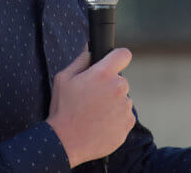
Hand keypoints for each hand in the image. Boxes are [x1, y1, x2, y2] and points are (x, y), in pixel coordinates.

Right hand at [46, 48, 134, 166]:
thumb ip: (81, 60)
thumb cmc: (63, 109)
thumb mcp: (64, 79)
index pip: (123, 55)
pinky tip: (100, 124)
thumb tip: (90, 48)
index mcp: (103, 73)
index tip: (113, 63)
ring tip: (94, 114)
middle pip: (120, 80)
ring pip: (123, 99)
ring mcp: (124, 107)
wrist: (65, 142)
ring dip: (113, 103)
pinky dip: (116, 119)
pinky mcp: (127, 124)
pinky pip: (125, 116)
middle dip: (109, 86)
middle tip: (92, 98)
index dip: (118, 58)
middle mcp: (118, 88)